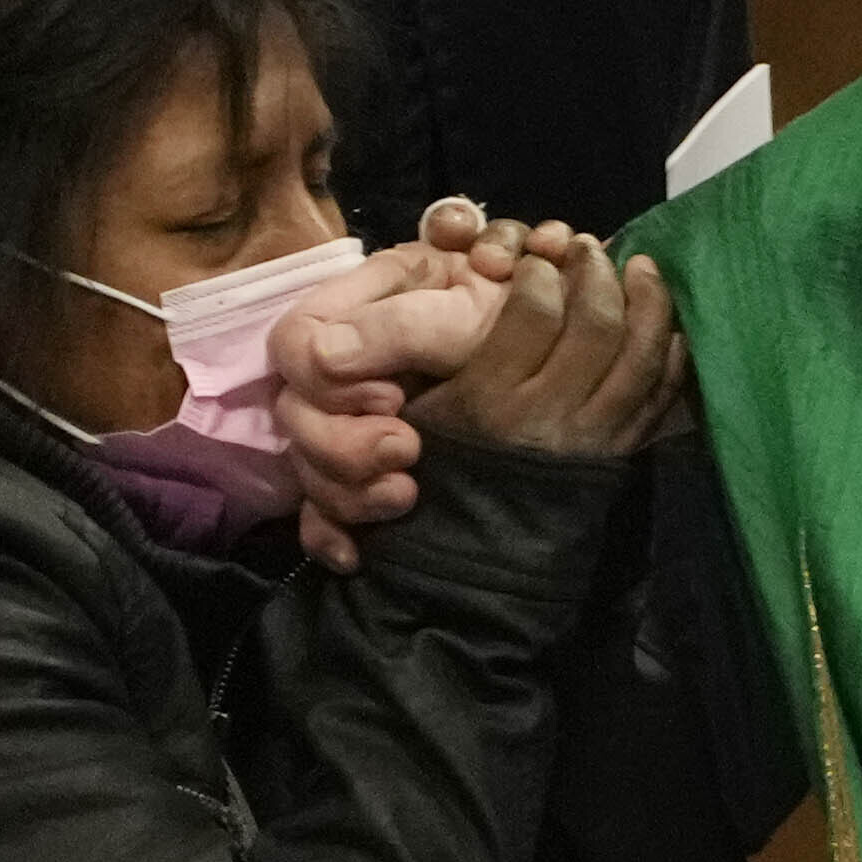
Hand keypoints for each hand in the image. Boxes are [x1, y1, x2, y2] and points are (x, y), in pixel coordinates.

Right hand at [274, 200, 519, 568]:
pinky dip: (332, 534)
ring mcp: (352, 420)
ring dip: (348, 491)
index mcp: (361, 308)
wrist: (567, 372)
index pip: (294, 342)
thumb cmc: (520, 328)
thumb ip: (401, 326)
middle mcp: (346, 365)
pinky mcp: (363, 470)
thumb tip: (323, 358)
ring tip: (407, 495)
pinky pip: (319, 511)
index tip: (392, 397)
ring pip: (309, 465)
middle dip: (342, 443)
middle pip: (296, 412)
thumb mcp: (472, 316)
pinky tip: (355, 553)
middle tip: (407, 449)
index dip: (326, 378)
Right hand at [406, 223, 684, 461]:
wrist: (483, 548)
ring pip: (638, 355)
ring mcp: (594, 436)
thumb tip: (496, 283)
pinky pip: (659, 395)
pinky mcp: (623, 454)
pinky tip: (668, 323)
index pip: (533, 311)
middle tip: (590, 250)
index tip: (538, 262)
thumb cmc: (448, 460)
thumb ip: (454, 347)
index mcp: (490, 400)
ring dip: (646, 301)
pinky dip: (670, 352)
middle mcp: (548, 416)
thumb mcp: (432, 406)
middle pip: (595, 325)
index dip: (541, 272)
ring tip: (639, 268)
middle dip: (596, 273)